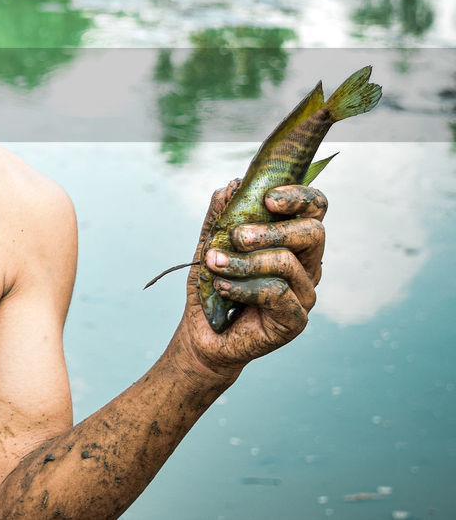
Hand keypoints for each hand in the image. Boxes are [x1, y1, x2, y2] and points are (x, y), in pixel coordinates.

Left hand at [175, 180, 326, 378]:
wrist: (204, 333)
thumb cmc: (213, 285)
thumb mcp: (210, 244)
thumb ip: (220, 216)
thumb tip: (230, 186)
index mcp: (293, 240)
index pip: (315, 209)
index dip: (299, 196)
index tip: (269, 197)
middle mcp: (307, 265)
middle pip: (312, 233)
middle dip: (272, 230)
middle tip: (238, 236)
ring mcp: (305, 293)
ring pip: (287, 263)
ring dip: (244, 262)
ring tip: (214, 263)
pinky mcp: (296, 320)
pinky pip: (276, 293)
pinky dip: (242, 287)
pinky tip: (222, 288)